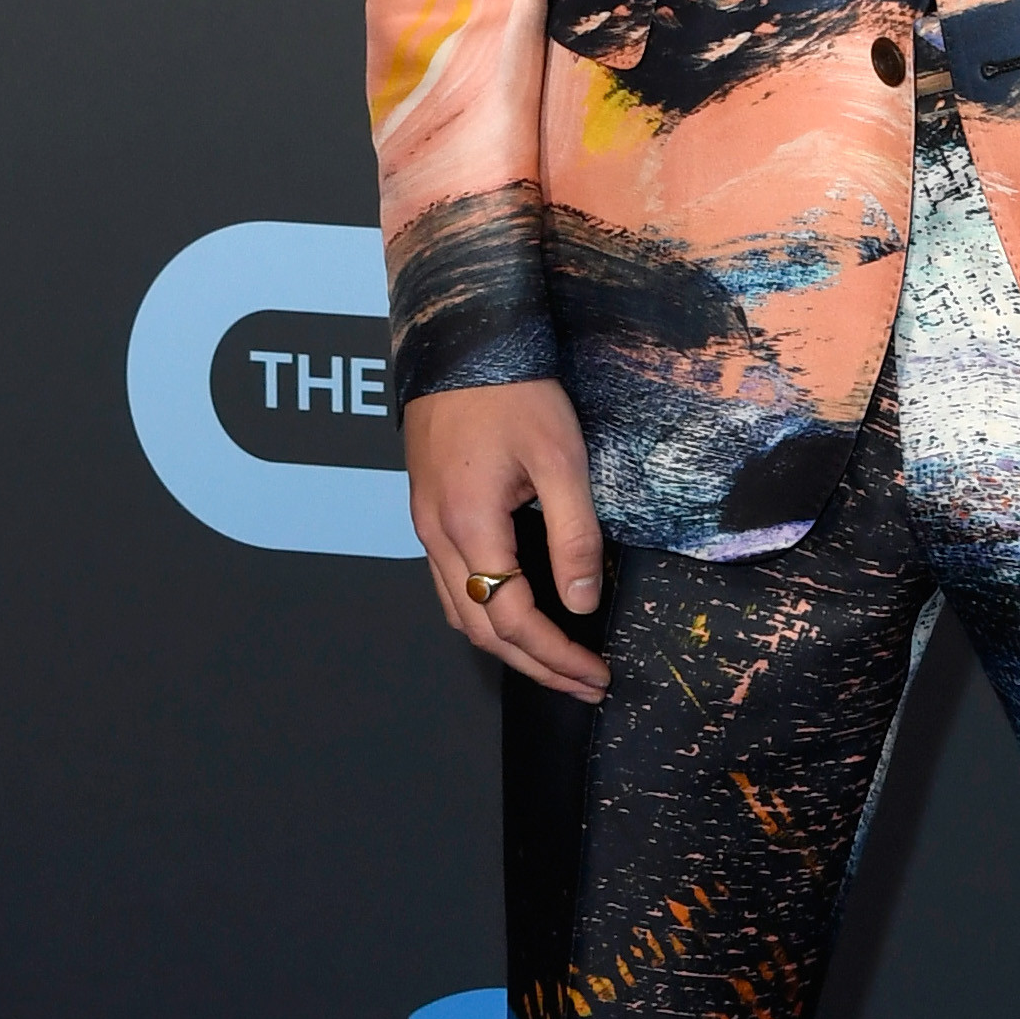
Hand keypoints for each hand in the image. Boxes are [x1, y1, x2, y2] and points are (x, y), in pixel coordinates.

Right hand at [403, 377, 609, 700]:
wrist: (462, 337)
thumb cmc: (514, 389)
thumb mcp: (560, 457)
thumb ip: (573, 535)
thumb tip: (582, 604)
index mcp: (469, 527)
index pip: (511, 620)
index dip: (554, 656)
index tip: (594, 675)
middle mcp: (436, 535)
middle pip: (479, 628)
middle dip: (533, 664)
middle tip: (582, 682)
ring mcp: (425, 523)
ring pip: (458, 610)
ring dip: (505, 643)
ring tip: (554, 658)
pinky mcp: (427, 507)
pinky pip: (448, 582)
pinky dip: (482, 611)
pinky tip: (512, 609)